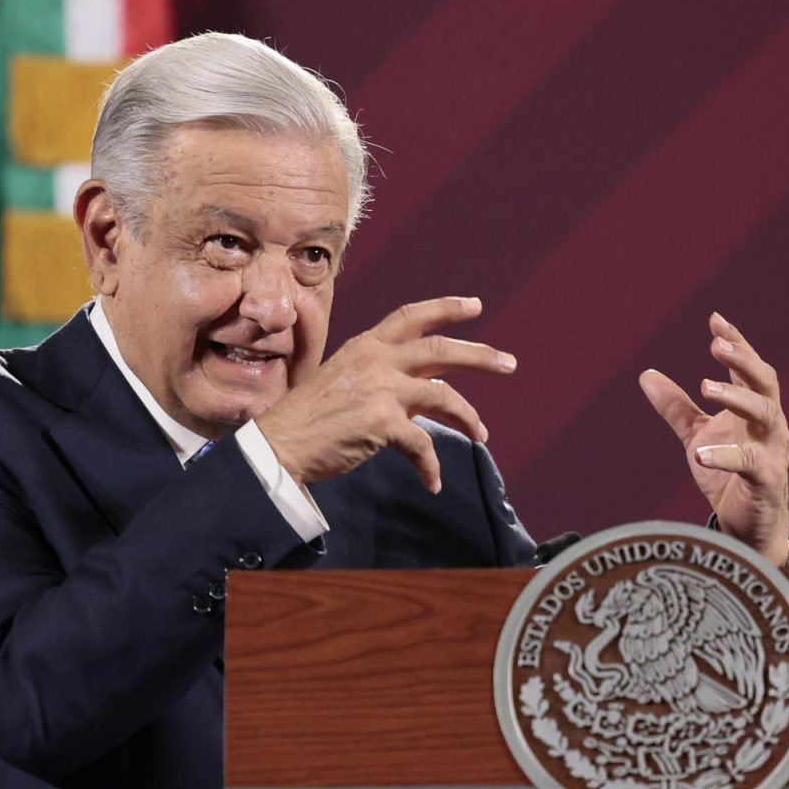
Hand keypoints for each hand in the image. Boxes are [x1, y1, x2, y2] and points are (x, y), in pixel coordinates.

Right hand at [256, 297, 516, 492]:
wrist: (278, 445)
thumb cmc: (307, 419)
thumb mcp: (342, 380)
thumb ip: (380, 377)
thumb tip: (424, 390)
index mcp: (365, 346)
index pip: (412, 316)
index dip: (446, 308)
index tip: (475, 306)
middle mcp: (376, 360)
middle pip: (442, 349)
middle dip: (481, 356)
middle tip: (509, 363)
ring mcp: (381, 390)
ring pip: (444, 397)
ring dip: (469, 418)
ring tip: (482, 435)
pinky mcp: (382, 423)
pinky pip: (422, 446)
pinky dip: (430, 467)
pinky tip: (432, 482)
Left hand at [639, 313, 788, 565]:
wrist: (747, 528)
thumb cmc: (727, 475)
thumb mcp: (697, 435)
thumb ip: (676, 407)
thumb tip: (645, 374)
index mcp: (755, 410)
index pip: (749, 369)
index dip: (736, 343)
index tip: (715, 320)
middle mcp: (770, 425)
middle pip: (765, 383)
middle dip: (743, 361)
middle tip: (717, 346)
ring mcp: (773, 451)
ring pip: (765, 414)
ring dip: (736, 397)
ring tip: (705, 386)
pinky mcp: (767, 481)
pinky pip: (750, 463)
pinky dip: (725, 456)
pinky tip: (700, 454)